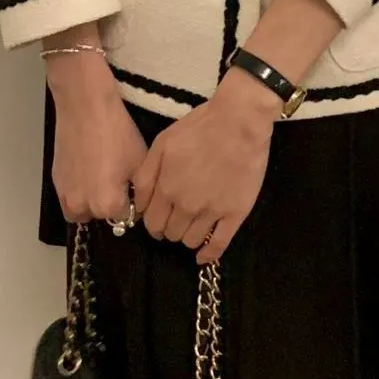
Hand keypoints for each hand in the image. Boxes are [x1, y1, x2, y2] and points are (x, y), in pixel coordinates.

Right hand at [47, 50, 147, 224]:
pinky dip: (78, 192)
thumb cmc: (117, 132)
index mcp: (108, 204)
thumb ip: (140, 191)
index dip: (132, 203)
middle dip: (111, 204)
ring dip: (91, 204)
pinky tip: (87, 170)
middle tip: (118, 179)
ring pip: (81, 212)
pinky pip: (68, 198)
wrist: (85, 107)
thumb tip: (137, 203)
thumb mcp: (139, 162)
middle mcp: (83, 206)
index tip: (133, 188)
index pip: (124, 218)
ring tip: (101, 179)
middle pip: (102, 216)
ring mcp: (65, 195)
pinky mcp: (55, 181)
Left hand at [133, 71, 280, 263]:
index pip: (152, 222)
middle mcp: (186, 206)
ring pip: (192, 241)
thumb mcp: (162, 143)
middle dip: (170, 228)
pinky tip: (204, 256)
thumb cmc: (200, 128)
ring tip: (193, 225)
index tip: (159, 217)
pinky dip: (209, 254)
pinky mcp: (235, 214)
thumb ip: (146, 175)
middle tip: (177, 217)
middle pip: (171, 234)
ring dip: (188, 237)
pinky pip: (219, 245)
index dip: (154, 223)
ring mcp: (212, 212)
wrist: (239, 122)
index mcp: (166, 189)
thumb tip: (139, 205)